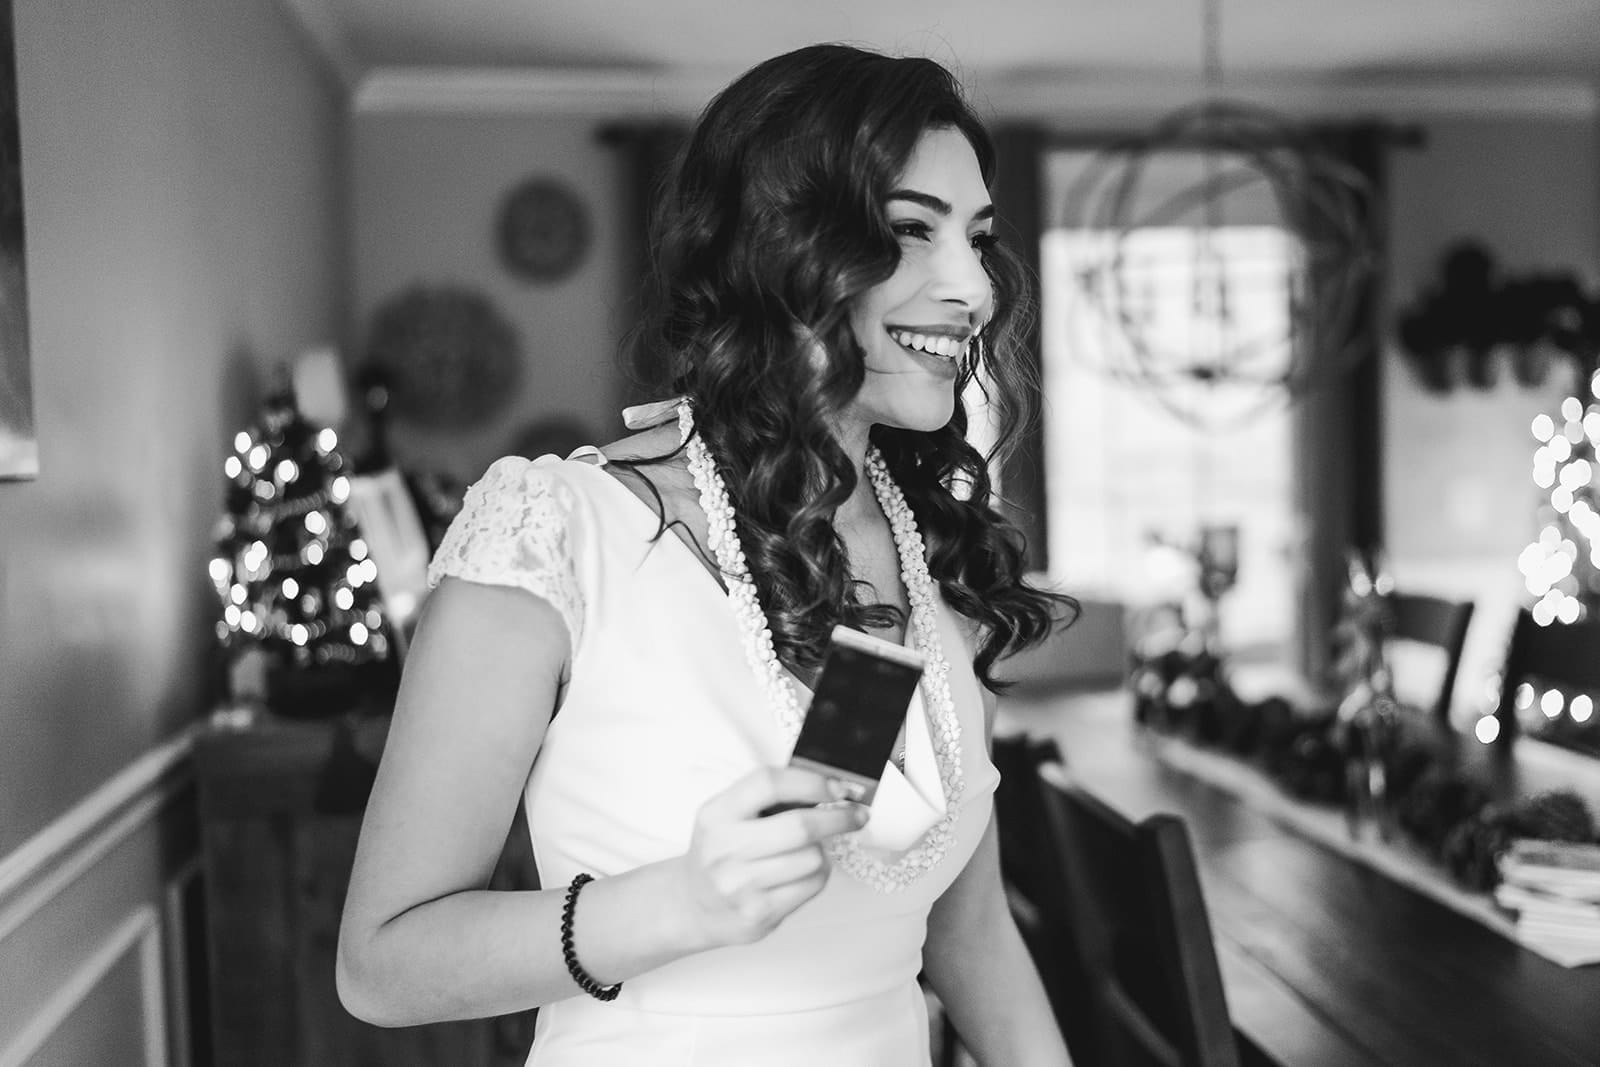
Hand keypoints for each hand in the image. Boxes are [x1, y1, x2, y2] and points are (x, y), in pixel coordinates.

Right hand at [676, 766, 868, 948]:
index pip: (768, 783)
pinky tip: (802, 873)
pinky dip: (817, 875)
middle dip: (838, 818)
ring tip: (808, 852)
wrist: (692, 905)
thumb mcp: (728, 816)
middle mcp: (725, 849)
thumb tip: (829, 788)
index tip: (836, 787)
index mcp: (717, 814)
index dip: (810, 781)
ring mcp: (740, 885)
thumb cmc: (722, 853)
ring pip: (812, 858)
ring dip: (821, 852)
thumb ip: (768, 798)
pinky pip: (811, 886)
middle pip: (800, 826)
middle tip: (856, 815)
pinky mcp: (759, 913)